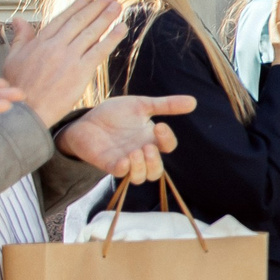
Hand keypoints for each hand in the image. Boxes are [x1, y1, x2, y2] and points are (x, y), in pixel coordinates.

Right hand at [1, 0, 125, 123]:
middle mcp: (55, 46)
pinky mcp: (80, 72)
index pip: (63, 18)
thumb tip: (18, 20)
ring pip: (91, 32)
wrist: (25, 110)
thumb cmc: (17, 88)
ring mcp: (69, 58)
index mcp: (40, 42)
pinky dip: (112, 38)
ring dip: (107, 16)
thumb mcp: (13, 59)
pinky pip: (99, 51)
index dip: (79, 6)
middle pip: (80, 21)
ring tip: (118, 5)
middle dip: (97, 6)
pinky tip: (122, 28)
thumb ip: (20, 38)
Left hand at [57, 93, 195, 183]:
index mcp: (150, 139)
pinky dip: (125, 169)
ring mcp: (124, 160)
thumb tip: (194, 102)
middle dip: (155, 162)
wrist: (85, 119)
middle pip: (156, 171)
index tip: (159, 127)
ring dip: (141, 168)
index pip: (168, 146)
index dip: (167, 139)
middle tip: (147, 148)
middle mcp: (140, 153)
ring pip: (141, 177)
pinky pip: (120, 173)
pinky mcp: (108, 163)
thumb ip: (166, 105)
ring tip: (135, 153)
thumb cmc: (114, 114)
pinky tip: (124, 159)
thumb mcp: (141, 105)